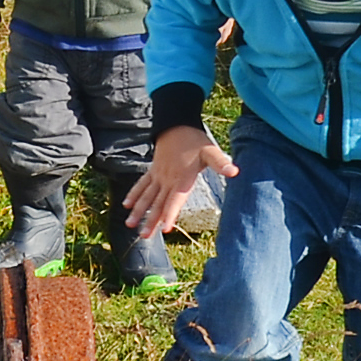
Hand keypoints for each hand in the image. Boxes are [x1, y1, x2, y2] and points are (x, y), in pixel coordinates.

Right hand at [123, 129, 238, 237]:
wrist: (176, 124)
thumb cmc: (195, 140)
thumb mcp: (210, 151)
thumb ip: (220, 162)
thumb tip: (234, 171)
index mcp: (181, 178)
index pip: (175, 200)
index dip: (170, 214)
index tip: (165, 229)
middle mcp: (167, 180)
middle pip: (158, 203)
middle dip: (151, 220)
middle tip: (144, 236)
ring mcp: (158, 175)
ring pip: (147, 196)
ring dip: (139, 211)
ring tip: (129, 225)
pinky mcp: (153, 171)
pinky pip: (142, 184)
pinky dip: (134, 194)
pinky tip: (126, 205)